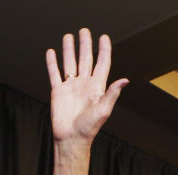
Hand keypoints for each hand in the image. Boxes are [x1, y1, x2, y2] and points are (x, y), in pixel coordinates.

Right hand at [46, 29, 127, 146]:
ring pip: (69, 63)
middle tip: (85, 31)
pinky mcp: (58, 92)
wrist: (71, 139)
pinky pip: (54, 73)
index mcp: (97, 88)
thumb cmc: (88, 128)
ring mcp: (71, 87)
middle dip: (85, 45)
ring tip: (69, 37)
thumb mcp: (104, 110)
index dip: (103, 50)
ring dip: (69, 50)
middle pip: (85, 59)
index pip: (102, 64)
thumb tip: (125, 80)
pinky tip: (52, 53)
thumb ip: (112, 93)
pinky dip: (52, 63)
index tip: (104, 38)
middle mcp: (84, 85)